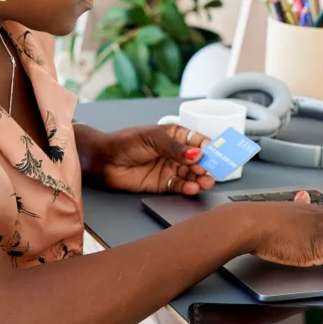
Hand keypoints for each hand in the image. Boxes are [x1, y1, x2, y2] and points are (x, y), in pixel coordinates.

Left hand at [96, 124, 216, 194]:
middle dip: (207, 166)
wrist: (104, 161)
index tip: (218, 154)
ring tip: (205, 182)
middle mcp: (174, 152)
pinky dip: (187, 188)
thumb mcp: (153, 139)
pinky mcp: (162, 184)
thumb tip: (196, 153)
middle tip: (212, 171)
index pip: (197, 141)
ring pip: (191, 175)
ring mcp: (169, 168)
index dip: (209, 148)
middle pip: (198, 160)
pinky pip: (179, 186)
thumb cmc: (125, 142)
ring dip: (200, 179)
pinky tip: (192, 188)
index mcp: (174, 135)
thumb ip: (176, 148)